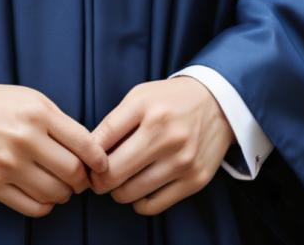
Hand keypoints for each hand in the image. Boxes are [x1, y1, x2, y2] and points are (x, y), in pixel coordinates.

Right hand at [0, 80, 108, 217]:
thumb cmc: (4, 106)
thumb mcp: (37, 101)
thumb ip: (64, 125)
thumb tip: (91, 154)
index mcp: (38, 114)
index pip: (84, 144)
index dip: (99, 159)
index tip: (102, 165)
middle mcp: (24, 139)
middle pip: (72, 173)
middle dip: (83, 179)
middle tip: (80, 177)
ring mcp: (7, 164)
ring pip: (54, 194)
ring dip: (65, 193)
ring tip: (61, 185)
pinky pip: (33, 208)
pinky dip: (46, 205)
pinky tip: (45, 194)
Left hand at [86, 76, 233, 215]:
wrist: (217, 104)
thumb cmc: (169, 101)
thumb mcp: (139, 97)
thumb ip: (114, 123)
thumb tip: (89, 155)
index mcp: (147, 108)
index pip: (102, 140)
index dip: (87, 156)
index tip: (86, 161)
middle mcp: (166, 135)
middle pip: (113, 173)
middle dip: (97, 180)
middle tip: (97, 178)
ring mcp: (183, 160)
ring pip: (131, 193)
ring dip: (117, 191)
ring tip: (120, 180)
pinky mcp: (195, 180)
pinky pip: (153, 205)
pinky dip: (139, 202)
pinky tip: (139, 189)